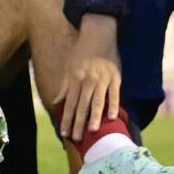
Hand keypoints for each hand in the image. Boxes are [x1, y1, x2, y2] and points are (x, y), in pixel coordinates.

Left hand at [57, 19, 123, 140]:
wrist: (99, 34)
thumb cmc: (82, 52)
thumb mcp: (68, 66)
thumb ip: (64, 86)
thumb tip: (56, 102)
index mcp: (75, 78)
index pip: (69, 103)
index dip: (67, 118)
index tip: (64, 132)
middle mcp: (88, 80)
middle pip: (82, 105)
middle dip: (78, 123)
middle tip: (77, 138)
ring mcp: (103, 79)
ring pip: (98, 102)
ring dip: (94, 117)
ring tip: (92, 131)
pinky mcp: (116, 77)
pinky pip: (115, 94)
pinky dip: (113, 105)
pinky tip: (112, 117)